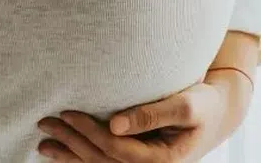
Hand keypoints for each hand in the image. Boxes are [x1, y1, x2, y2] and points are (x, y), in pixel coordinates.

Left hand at [36, 70, 253, 161]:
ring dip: (70, 155)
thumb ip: (152, 113)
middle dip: (71, 144)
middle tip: (45, 125)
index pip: (116, 148)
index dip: (89, 132)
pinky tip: (62, 154)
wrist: (217, 114)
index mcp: (163, 159)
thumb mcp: (186, 104)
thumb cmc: (203, 103)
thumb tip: (114, 123)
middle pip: (102, 160)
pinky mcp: (139, 161)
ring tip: (43, 145)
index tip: (66, 113)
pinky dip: (81, 160)